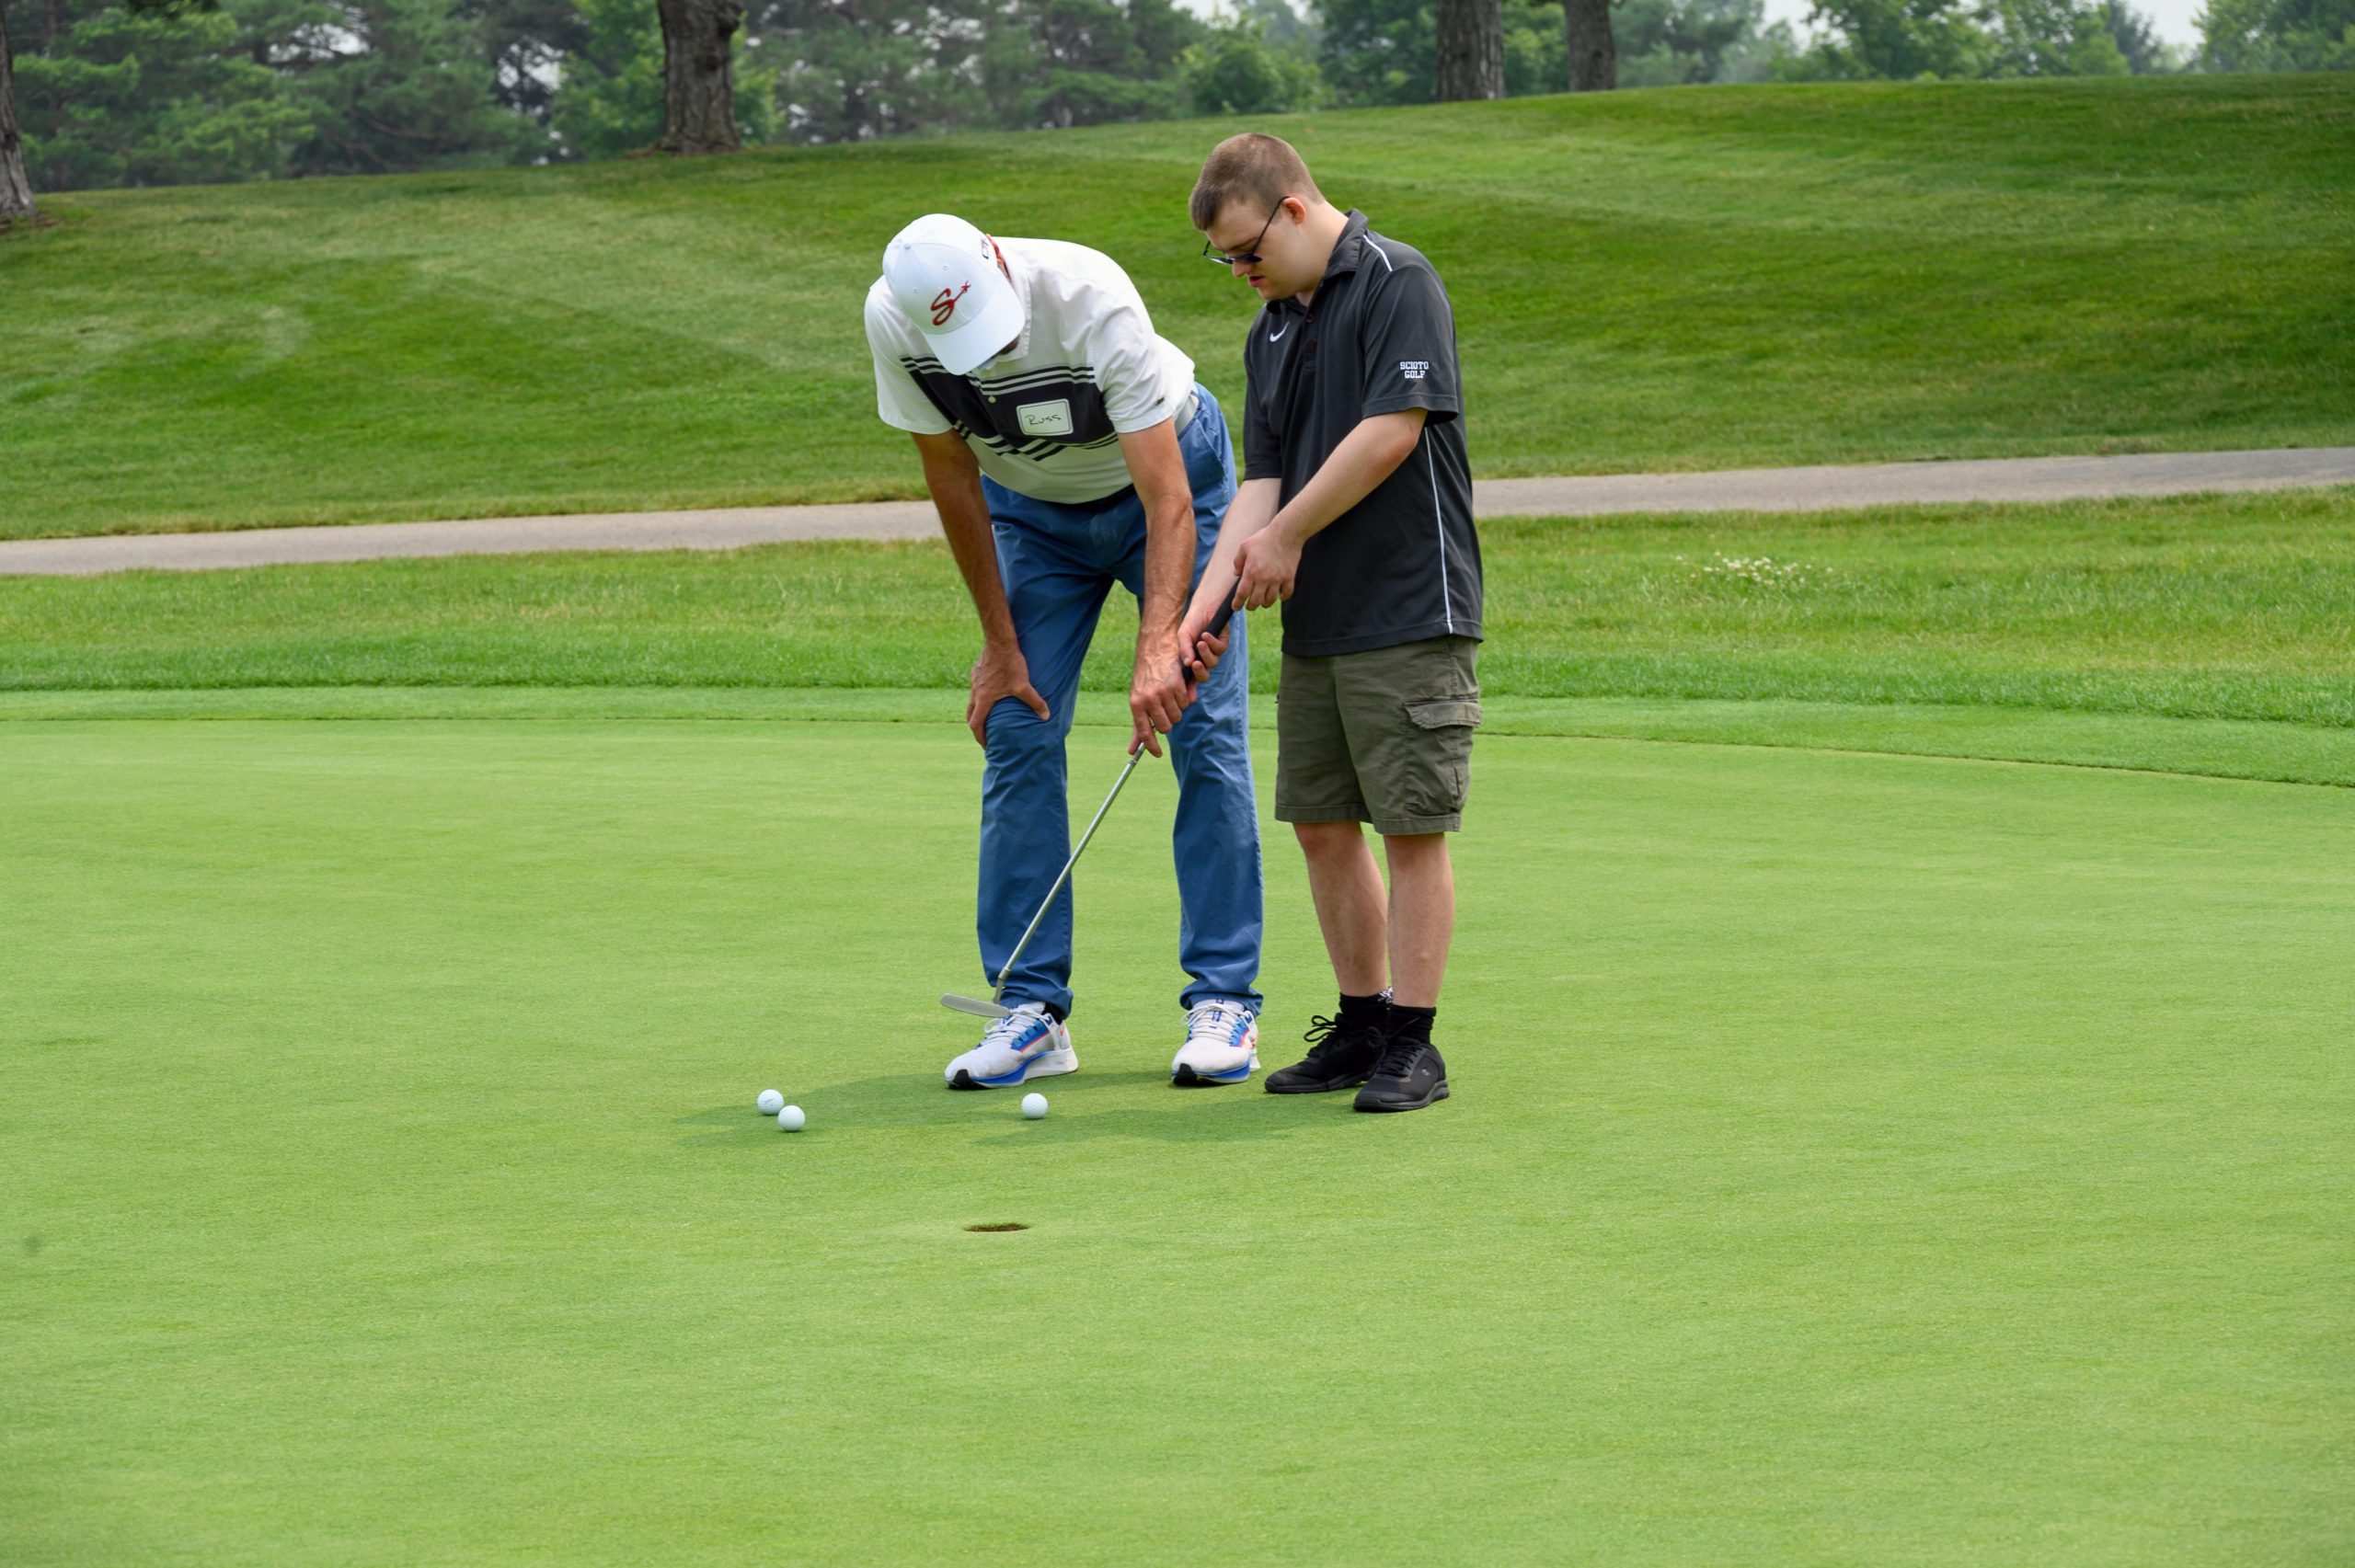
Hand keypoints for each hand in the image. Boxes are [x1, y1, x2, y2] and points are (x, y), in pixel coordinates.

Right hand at [968, 641, 1048, 746]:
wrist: (999, 640)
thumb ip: (1034, 702)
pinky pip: (976, 690)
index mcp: (983, 699)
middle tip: (986, 734)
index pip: (975, 724)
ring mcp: (974, 682)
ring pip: (972, 702)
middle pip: (970, 715)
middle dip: (977, 727)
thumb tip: (1046, 716)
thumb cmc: (1009, 663)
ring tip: (990, 717)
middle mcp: (975, 692)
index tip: (986, 745)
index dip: (980, 737)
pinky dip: (981, 698)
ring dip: (978, 712)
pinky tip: (993, 694)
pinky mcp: (976, 672)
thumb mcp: (1023, 684)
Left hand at [1129, 633, 1190, 758]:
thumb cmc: (1145, 676)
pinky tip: (1178, 686)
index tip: (1158, 754)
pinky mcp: (1176, 685)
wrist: (1155, 648)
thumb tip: (1131, 750)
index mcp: (1136, 704)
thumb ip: (1138, 726)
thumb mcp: (1137, 699)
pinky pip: (1186, 702)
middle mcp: (1148, 700)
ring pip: (1178, 715)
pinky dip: (1185, 697)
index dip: (1152, 746)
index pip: (1144, 733)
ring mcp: (1163, 693)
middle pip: (1166, 727)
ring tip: (1171, 695)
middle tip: (1166, 709)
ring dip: (1177, 709)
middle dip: (1169, 721)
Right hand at [1178, 600, 1231, 686]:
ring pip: (1213, 663)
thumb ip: (1184, 649)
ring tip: (1200, 642)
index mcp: (1191, 661)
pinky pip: (1220, 649)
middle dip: (1200, 672)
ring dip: (1206, 653)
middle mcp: (1203, 660)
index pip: (1190, 679)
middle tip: (1195, 664)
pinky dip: (1212, 642)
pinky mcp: (1224, 644)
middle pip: (1204, 676)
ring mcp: (1214, 653)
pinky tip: (1206, 634)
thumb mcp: (1183, 636)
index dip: (1189, 688)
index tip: (1188, 695)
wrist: (1203, 607)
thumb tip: (1186, 664)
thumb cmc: (1191, 623)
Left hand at [1232, 521, 1300, 610]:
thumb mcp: (1244, 547)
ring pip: (1270, 600)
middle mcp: (1264, 578)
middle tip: (1250, 606)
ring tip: (1263, 601)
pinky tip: (1280, 596)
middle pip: (1256, 601)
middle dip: (1251, 606)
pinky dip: (1283, 597)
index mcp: (1251, 571)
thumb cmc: (1263, 539)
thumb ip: (1238, 561)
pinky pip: (1287, 594)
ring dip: (1265, 603)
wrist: (1286, 533)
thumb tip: (1236, 574)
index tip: (1236, 607)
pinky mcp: (1289, 577)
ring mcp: (1278, 579)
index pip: (1242, 594)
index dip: (1237, 604)